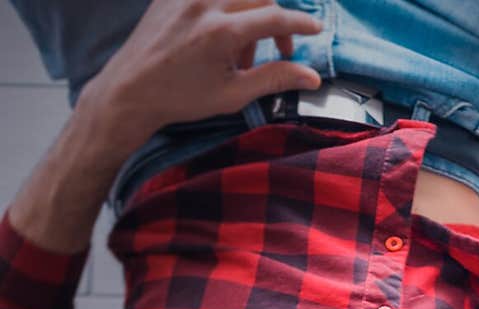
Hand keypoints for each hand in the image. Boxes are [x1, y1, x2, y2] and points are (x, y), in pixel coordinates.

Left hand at [83, 0, 322, 153]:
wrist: (131, 90)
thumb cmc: (181, 98)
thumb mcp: (232, 95)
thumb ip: (274, 79)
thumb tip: (311, 77)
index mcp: (222, 32)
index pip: (275, 17)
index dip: (300, 24)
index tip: (315, 30)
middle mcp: (205, 3)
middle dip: (276, 23)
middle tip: (277, 51)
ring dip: (251, 15)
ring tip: (241, 50)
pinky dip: (226, 8)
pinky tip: (221, 35)